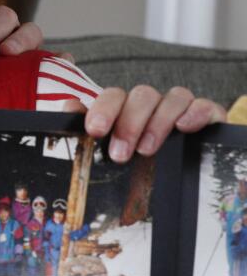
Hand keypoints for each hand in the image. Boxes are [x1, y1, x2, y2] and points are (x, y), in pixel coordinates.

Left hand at [64, 85, 226, 161]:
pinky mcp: (207, 117)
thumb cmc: (137, 162)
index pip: (114, 96)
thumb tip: (69, 106)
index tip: (95, 130)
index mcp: (126, 109)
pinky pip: (205, 105)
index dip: (103, 109)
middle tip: (119, 154)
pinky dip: (195, 112)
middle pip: (142, 95)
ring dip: (158, 122)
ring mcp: (180, 110)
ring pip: (172, 97)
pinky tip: (185, 127)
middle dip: (129, 123)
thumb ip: (87, 128)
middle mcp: (152, 105)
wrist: (178, 180)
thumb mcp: (110, 149)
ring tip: (146, 150)